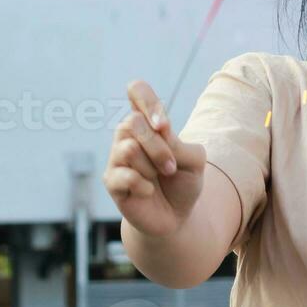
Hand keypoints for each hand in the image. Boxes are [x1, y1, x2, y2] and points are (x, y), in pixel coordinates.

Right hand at [104, 80, 206, 237]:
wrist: (177, 216)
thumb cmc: (184, 181)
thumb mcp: (194, 159)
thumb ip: (178, 143)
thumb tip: (157, 132)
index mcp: (148, 122)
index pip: (137, 90)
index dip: (147, 100)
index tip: (164, 125)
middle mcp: (128, 134)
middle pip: (131, 121)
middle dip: (158, 147)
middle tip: (171, 167)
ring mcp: (117, 156)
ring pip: (128, 148)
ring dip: (152, 166)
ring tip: (159, 179)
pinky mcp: (111, 180)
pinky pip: (124, 174)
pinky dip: (143, 185)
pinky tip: (148, 191)